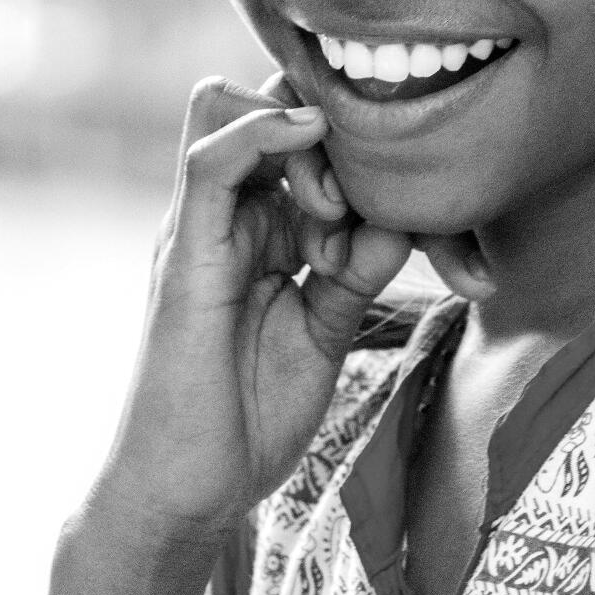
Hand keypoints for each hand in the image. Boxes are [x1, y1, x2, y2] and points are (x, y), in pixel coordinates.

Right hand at [93, 74, 415, 537]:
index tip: (410, 192)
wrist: (188, 491)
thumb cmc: (248, 418)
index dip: (353, 141)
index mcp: (255, 228)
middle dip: (328, 123)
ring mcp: (198, 228)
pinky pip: (208, 161)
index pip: (295, 134)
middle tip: (373, 194)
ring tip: (340, 201)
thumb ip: (354, 274)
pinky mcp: (183, 255)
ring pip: (226, 108)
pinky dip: (259, 132)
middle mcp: (223, 215)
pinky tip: (309, 136)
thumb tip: (401, 221)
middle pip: (262, 102)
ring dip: (297, 130)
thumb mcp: (323, 331)